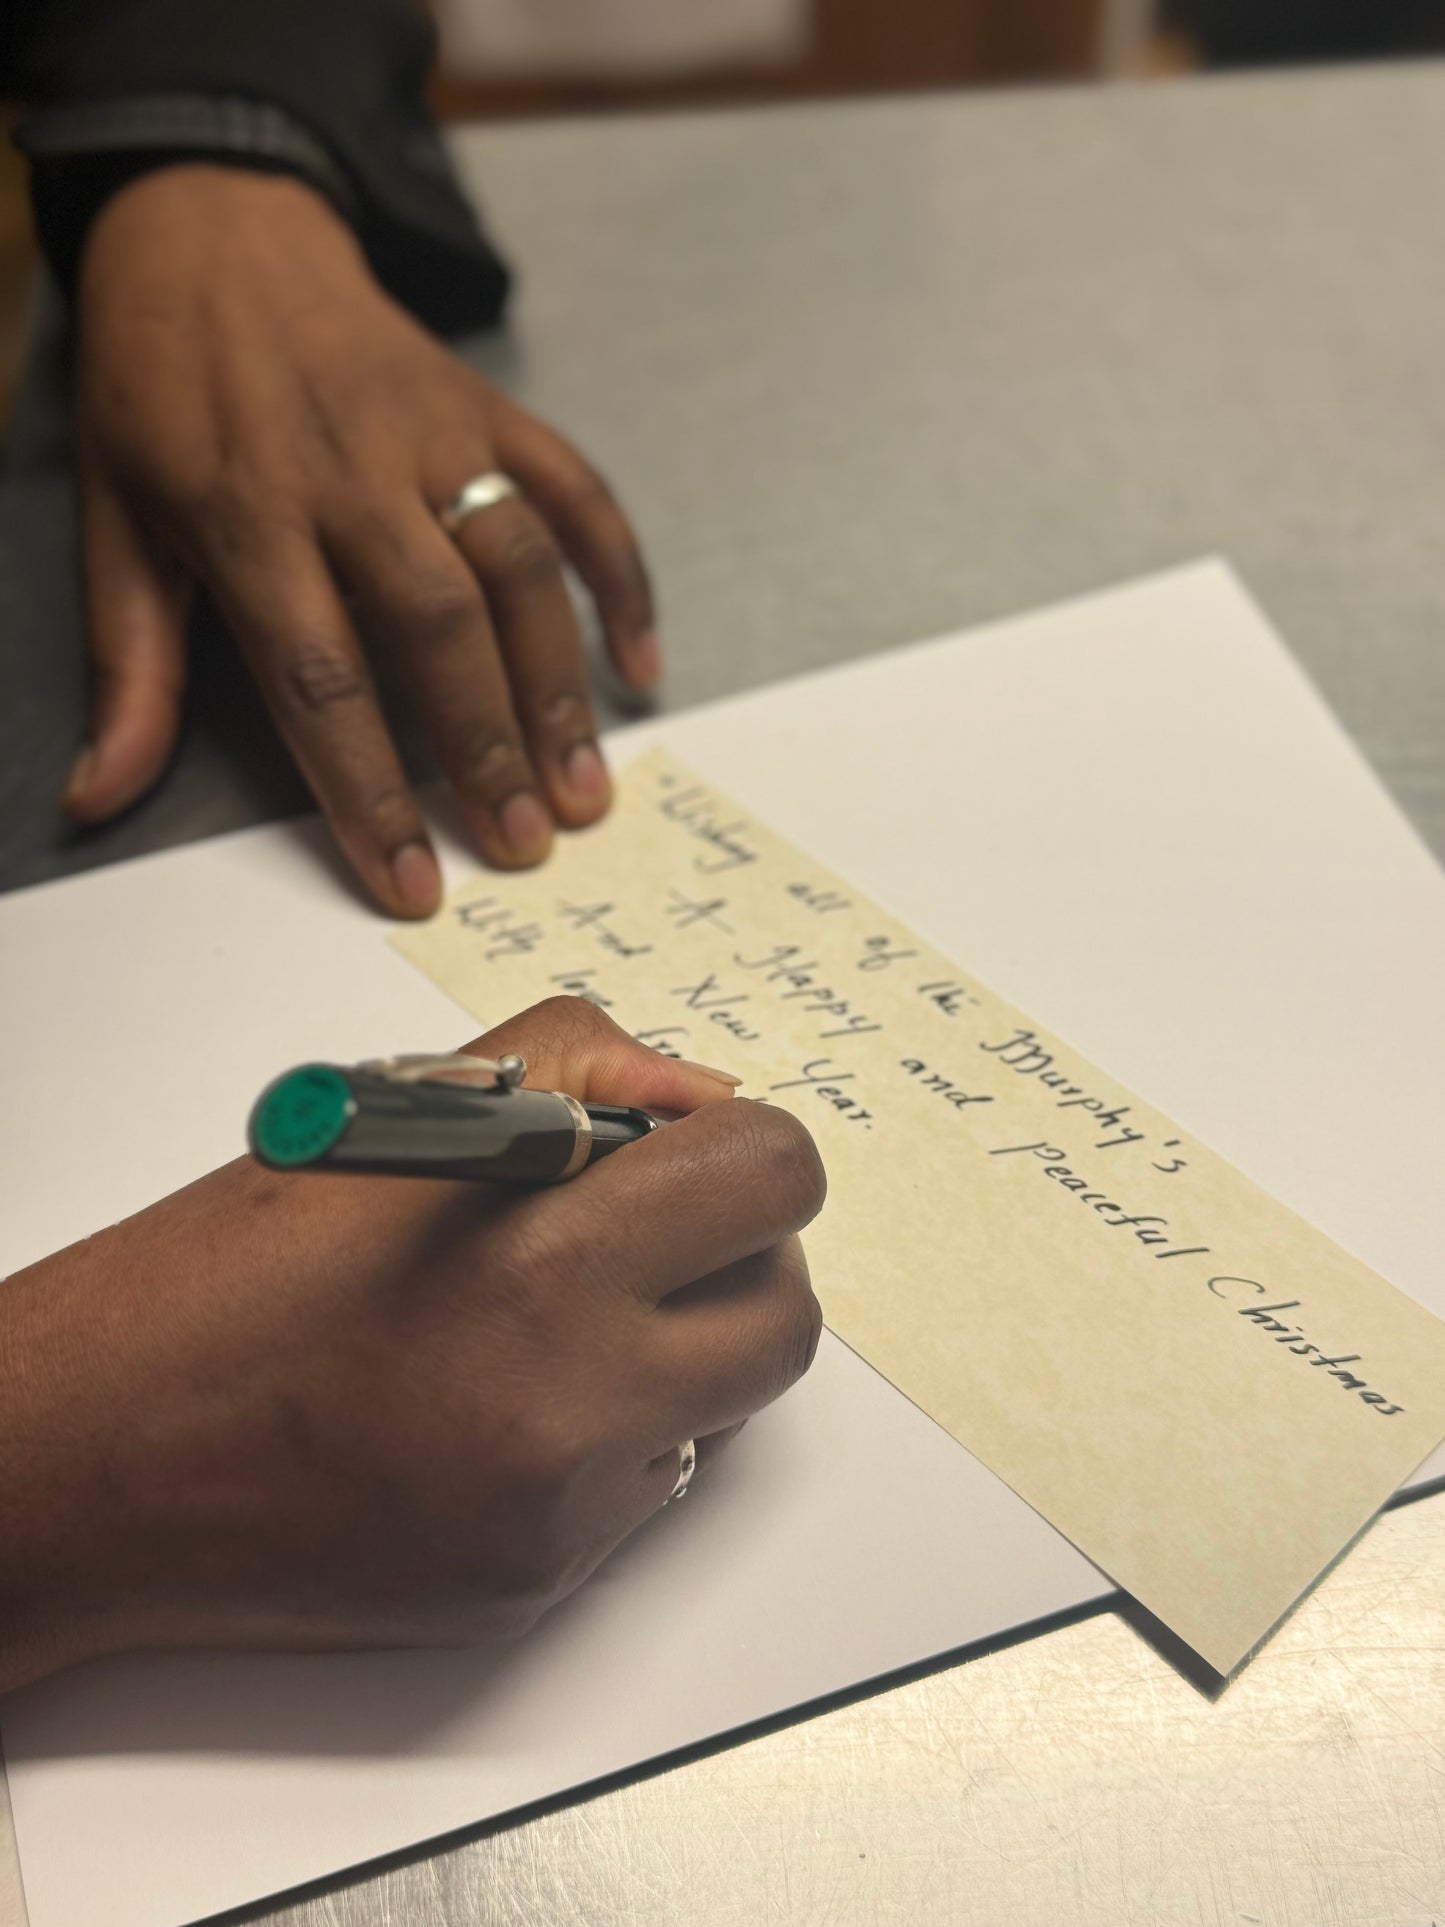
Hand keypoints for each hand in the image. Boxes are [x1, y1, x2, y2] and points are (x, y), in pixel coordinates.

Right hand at [0, 1001, 824, 1691]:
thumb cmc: (225, 1277)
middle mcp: (574, 1404)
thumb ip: (579, 1068)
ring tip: (552, 1315)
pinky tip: (497, 1400)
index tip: (690, 1150)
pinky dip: (608, 1431)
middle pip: (783, 1314)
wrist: (98, 1460)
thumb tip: (702, 1100)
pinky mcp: (536, 1582)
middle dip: (736, 1255)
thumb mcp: (402, 1112)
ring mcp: (562, 1514)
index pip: (771, 1177)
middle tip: (650, 1229)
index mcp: (541, 1260)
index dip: (742, 1148)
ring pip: (725, 1408)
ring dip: (677, 1347)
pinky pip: (645, 1486)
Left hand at [63, 166, 659, 913]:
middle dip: (486, 747)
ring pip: (520, 564)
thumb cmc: (159, 390)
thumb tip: (97, 797)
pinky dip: (621, 577)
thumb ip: (127, 666)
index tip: (410, 883)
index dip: (368, 789)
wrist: (218, 230)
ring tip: (583, 790)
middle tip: (523, 844)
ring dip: (559, 686)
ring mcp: (434, 433)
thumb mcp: (114, 522)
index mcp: (247, 514)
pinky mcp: (490, 408)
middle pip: (439, 625)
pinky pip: (577, 491)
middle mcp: (351, 473)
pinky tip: (640, 665)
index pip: (318, 677)